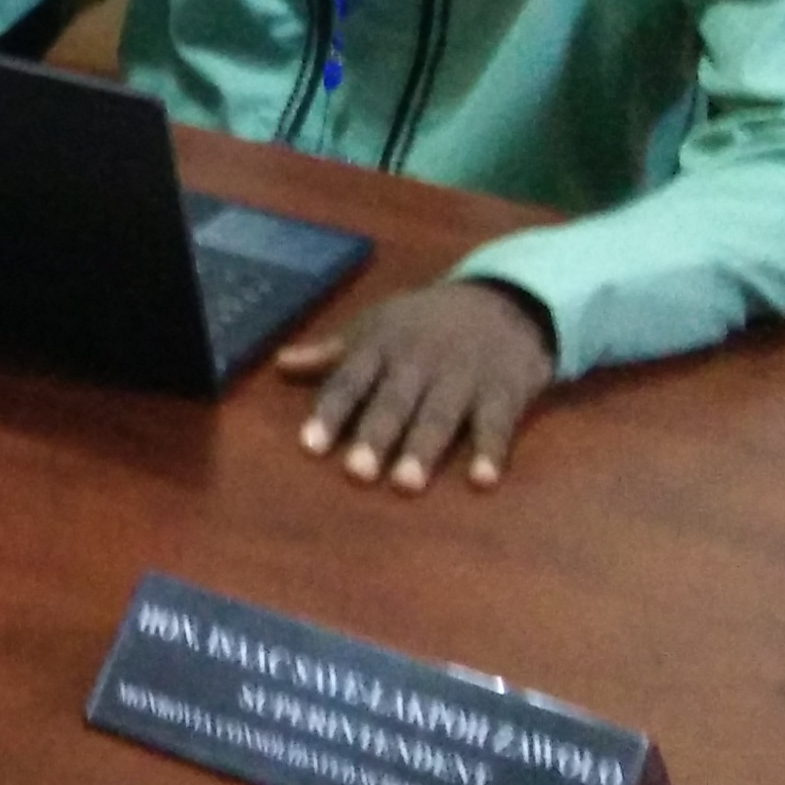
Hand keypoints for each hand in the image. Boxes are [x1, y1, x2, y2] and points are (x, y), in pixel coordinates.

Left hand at [272, 280, 556, 494]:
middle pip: (393, 401)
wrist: (504, 300)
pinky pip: (496, 422)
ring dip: (423, 449)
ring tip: (406, 484)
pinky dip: (491, 450)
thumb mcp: (377, 326)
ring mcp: (463, 375)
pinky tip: (482, 481)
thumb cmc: (425, 322)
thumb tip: (279, 363)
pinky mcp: (504, 390)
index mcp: (381, 346)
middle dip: (375, 436)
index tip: (310, 447)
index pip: (349, 381)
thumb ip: (332, 353)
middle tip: (357, 473)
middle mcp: (419, 361)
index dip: (330, 412)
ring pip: (439, 415)